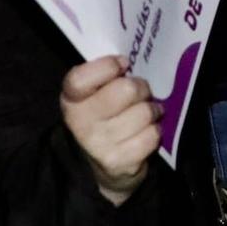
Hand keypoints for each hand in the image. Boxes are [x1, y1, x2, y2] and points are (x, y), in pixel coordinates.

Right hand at [61, 55, 159, 204]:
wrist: (97, 163)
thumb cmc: (102, 115)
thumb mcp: (94, 92)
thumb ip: (104, 74)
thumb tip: (126, 63)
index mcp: (72, 100)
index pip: (81, 78)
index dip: (107, 66)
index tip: (123, 65)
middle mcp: (81, 123)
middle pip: (126, 90)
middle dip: (140, 87)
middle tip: (139, 92)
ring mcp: (99, 144)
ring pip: (144, 112)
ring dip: (151, 110)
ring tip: (145, 113)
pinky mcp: (119, 162)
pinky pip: (152, 135)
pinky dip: (154, 131)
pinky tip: (146, 131)